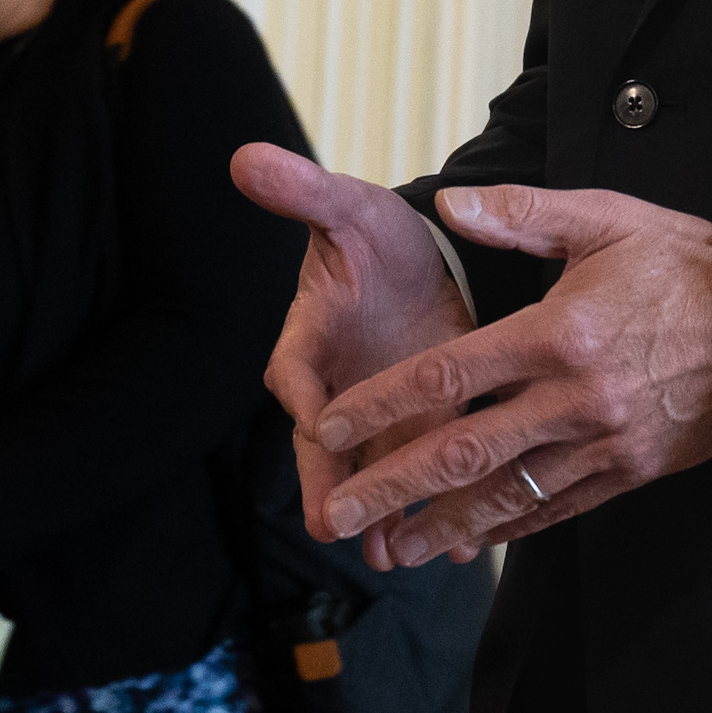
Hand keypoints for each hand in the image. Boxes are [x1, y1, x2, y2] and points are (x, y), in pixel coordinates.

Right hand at [234, 144, 477, 562]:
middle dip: (331, 486)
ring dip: (384, 516)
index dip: (298, 392)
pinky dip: (445, 511)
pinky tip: (466, 547)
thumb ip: (303, 191)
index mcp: (309, 339)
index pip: (291, 370)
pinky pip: (429, 478)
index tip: (307, 417)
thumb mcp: (346, 207)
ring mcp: (382, 417)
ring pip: (375, 476)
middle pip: (325, 447)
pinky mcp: (425, 429)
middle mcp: (339, 390)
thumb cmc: (376, 236)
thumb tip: (245, 156)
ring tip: (394, 556)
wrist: (426, 260)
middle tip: (333, 526)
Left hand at [313, 183, 711, 565]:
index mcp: (557, 332)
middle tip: (338, 514)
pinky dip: (510, 527)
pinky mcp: (632, 470)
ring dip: (443, 527)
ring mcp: (604, 443)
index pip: (448, 375)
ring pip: (508, 495)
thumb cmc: (682, 262)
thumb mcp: (604, 218)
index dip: (383, 405)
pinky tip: (471, 542)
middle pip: (464, 452)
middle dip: (393, 487)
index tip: (331, 426)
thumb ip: (520, 211)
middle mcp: (574, 398)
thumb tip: (446, 205)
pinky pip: (559, 508)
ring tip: (392, 550)